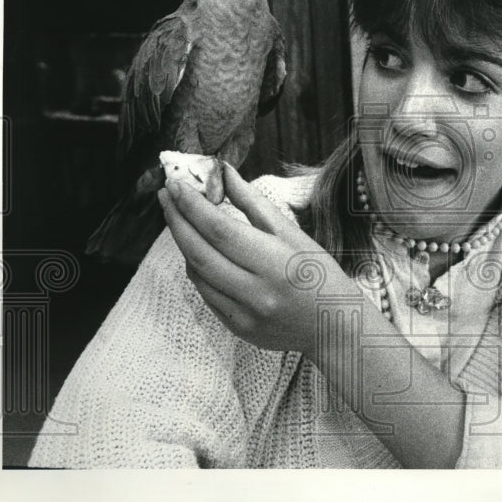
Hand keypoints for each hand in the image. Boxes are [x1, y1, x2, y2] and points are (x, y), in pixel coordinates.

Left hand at [158, 163, 353, 356]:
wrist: (335, 328)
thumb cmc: (320, 275)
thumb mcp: (294, 234)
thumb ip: (254, 204)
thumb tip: (223, 173)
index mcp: (275, 263)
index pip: (220, 230)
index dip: (192, 206)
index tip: (175, 184)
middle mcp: (256, 292)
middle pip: (199, 252)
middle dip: (177, 220)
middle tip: (166, 195)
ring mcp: (243, 314)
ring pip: (197, 274)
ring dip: (184, 244)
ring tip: (182, 220)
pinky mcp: (237, 328)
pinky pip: (206, 294)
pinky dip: (197, 268)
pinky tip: (200, 251)